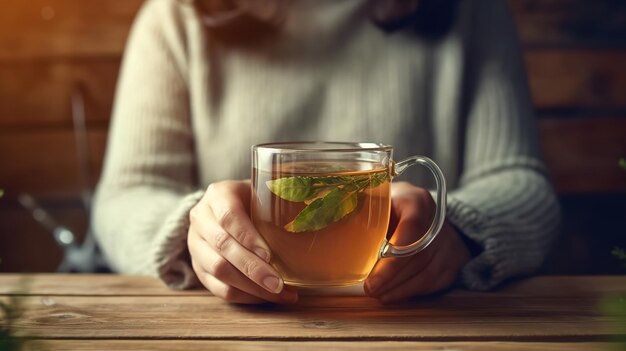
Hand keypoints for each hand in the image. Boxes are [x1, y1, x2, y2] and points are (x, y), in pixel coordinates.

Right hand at [188, 180, 297, 303]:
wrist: (222, 209)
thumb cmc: (251, 200)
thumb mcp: (262, 192)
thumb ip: (280, 200)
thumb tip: (317, 215)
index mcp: (218, 195)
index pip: (229, 216)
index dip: (248, 237)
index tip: (270, 255)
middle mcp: (201, 218)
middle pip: (223, 247)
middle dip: (253, 268)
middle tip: (278, 283)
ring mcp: (195, 244)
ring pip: (218, 270)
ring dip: (250, 286)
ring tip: (278, 293)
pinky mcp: (198, 267)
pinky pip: (217, 287)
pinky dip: (243, 296)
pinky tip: (264, 297)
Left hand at [364, 182, 470, 302]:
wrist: (422, 211)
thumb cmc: (390, 206)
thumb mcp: (376, 199)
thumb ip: (359, 209)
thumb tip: (331, 223)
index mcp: (416, 200)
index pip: (411, 230)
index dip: (391, 260)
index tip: (371, 279)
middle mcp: (437, 219)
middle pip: (418, 256)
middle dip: (391, 278)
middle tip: (369, 289)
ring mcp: (448, 240)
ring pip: (427, 272)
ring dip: (400, 288)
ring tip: (378, 294)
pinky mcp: (453, 258)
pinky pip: (435, 281)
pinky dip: (412, 291)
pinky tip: (393, 294)